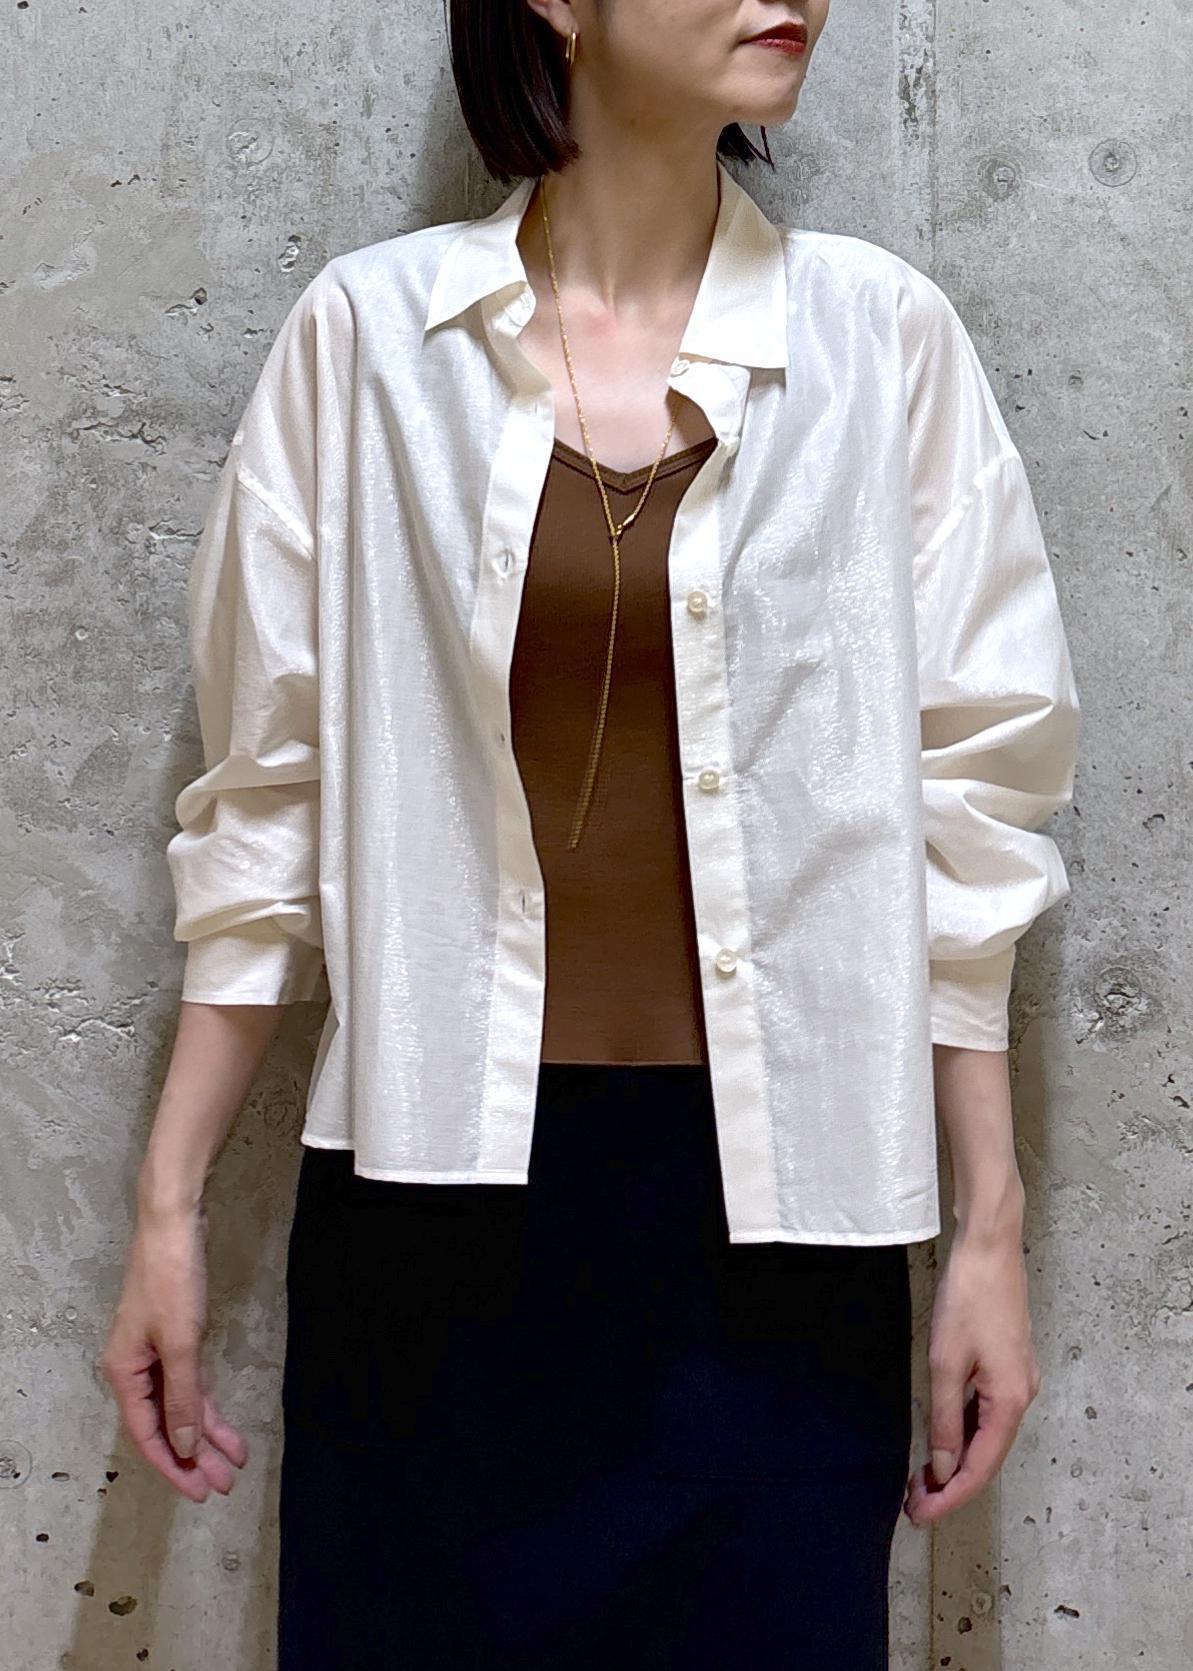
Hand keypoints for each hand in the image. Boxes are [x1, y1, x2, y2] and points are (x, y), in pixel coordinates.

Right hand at [100, 1204, 247, 1502]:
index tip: (199, 1492)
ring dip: (207, 1434)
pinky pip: (190, 1383)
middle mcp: (136, 1368)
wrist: (175, 1225)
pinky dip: (207, 1404)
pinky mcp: (176, 1337)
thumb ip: (183, 1397)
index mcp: (125, 1373)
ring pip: (181, 1406)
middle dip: (195, 1457)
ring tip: (233, 1463)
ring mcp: (156, 1353)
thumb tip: (186, 1447)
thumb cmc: (171, 1279)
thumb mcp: (180, 1342)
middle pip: (166, 1424)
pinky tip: (226, 1426)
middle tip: (224, 1485)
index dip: (174, 1466)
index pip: (147, 1434)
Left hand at [903, 1224, 1040, 1525]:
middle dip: (950, 1485)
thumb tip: (945, 1469)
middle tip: (913, 1503)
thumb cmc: (968, 1299)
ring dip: (956, 1460)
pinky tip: (941, 1439)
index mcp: (1011, 1402)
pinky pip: (987, 1412)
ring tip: (920, 1479)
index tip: (919, 1516)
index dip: (949, 1497)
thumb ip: (946, 1419)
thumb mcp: (947, 1362)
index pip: (980, 1468)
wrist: (990, 1247)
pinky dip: (963, 1432)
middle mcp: (1022, 1396)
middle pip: (987, 1457)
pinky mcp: (1008, 1363)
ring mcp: (1017, 1379)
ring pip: (987, 1435)